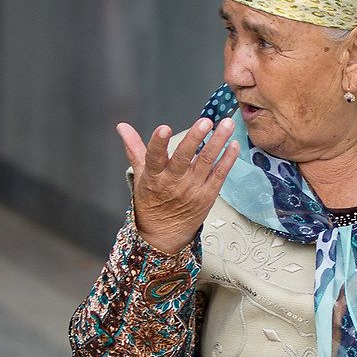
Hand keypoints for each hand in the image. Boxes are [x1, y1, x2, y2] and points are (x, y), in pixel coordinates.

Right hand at [115, 116, 236, 256]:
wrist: (164, 234)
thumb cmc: (152, 202)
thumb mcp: (141, 175)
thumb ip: (134, 148)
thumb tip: (123, 127)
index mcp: (155, 176)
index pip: (154, 157)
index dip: (158, 143)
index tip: (163, 129)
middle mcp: (173, 183)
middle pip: (184, 158)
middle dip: (195, 138)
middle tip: (205, 122)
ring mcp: (192, 189)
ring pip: (206, 162)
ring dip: (217, 142)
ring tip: (226, 125)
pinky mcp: (207, 195)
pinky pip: (219, 175)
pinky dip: (227, 159)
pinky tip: (233, 145)